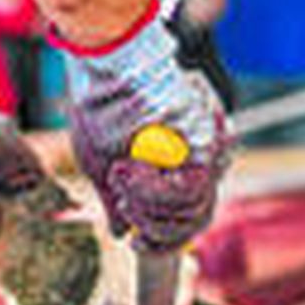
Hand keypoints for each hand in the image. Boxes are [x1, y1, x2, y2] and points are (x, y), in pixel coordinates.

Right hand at [62, 2, 232, 250]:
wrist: (110, 59)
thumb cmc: (99, 102)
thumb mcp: (99, 159)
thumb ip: (115, 197)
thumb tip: (121, 231)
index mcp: (175, 166)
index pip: (185, 220)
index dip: (163, 241)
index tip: (138, 244)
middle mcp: (196, 161)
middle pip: (194, 222)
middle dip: (155, 228)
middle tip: (126, 210)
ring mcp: (205, 151)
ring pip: (193, 211)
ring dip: (151, 206)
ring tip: (123, 178)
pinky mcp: (206, 141)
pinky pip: (190, 189)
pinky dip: (158, 191)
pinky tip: (132, 172)